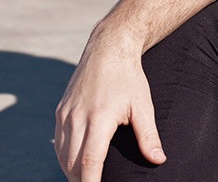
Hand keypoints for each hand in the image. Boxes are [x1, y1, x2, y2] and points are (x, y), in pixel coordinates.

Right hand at [54, 43, 165, 180]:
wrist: (108, 48)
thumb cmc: (129, 77)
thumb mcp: (143, 105)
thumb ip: (148, 135)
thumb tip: (159, 160)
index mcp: (99, 118)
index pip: (89, 161)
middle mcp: (77, 118)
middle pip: (72, 163)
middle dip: (81, 181)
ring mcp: (65, 115)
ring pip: (62, 155)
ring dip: (71, 172)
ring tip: (87, 180)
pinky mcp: (60, 111)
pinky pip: (58, 143)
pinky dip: (65, 158)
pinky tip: (76, 166)